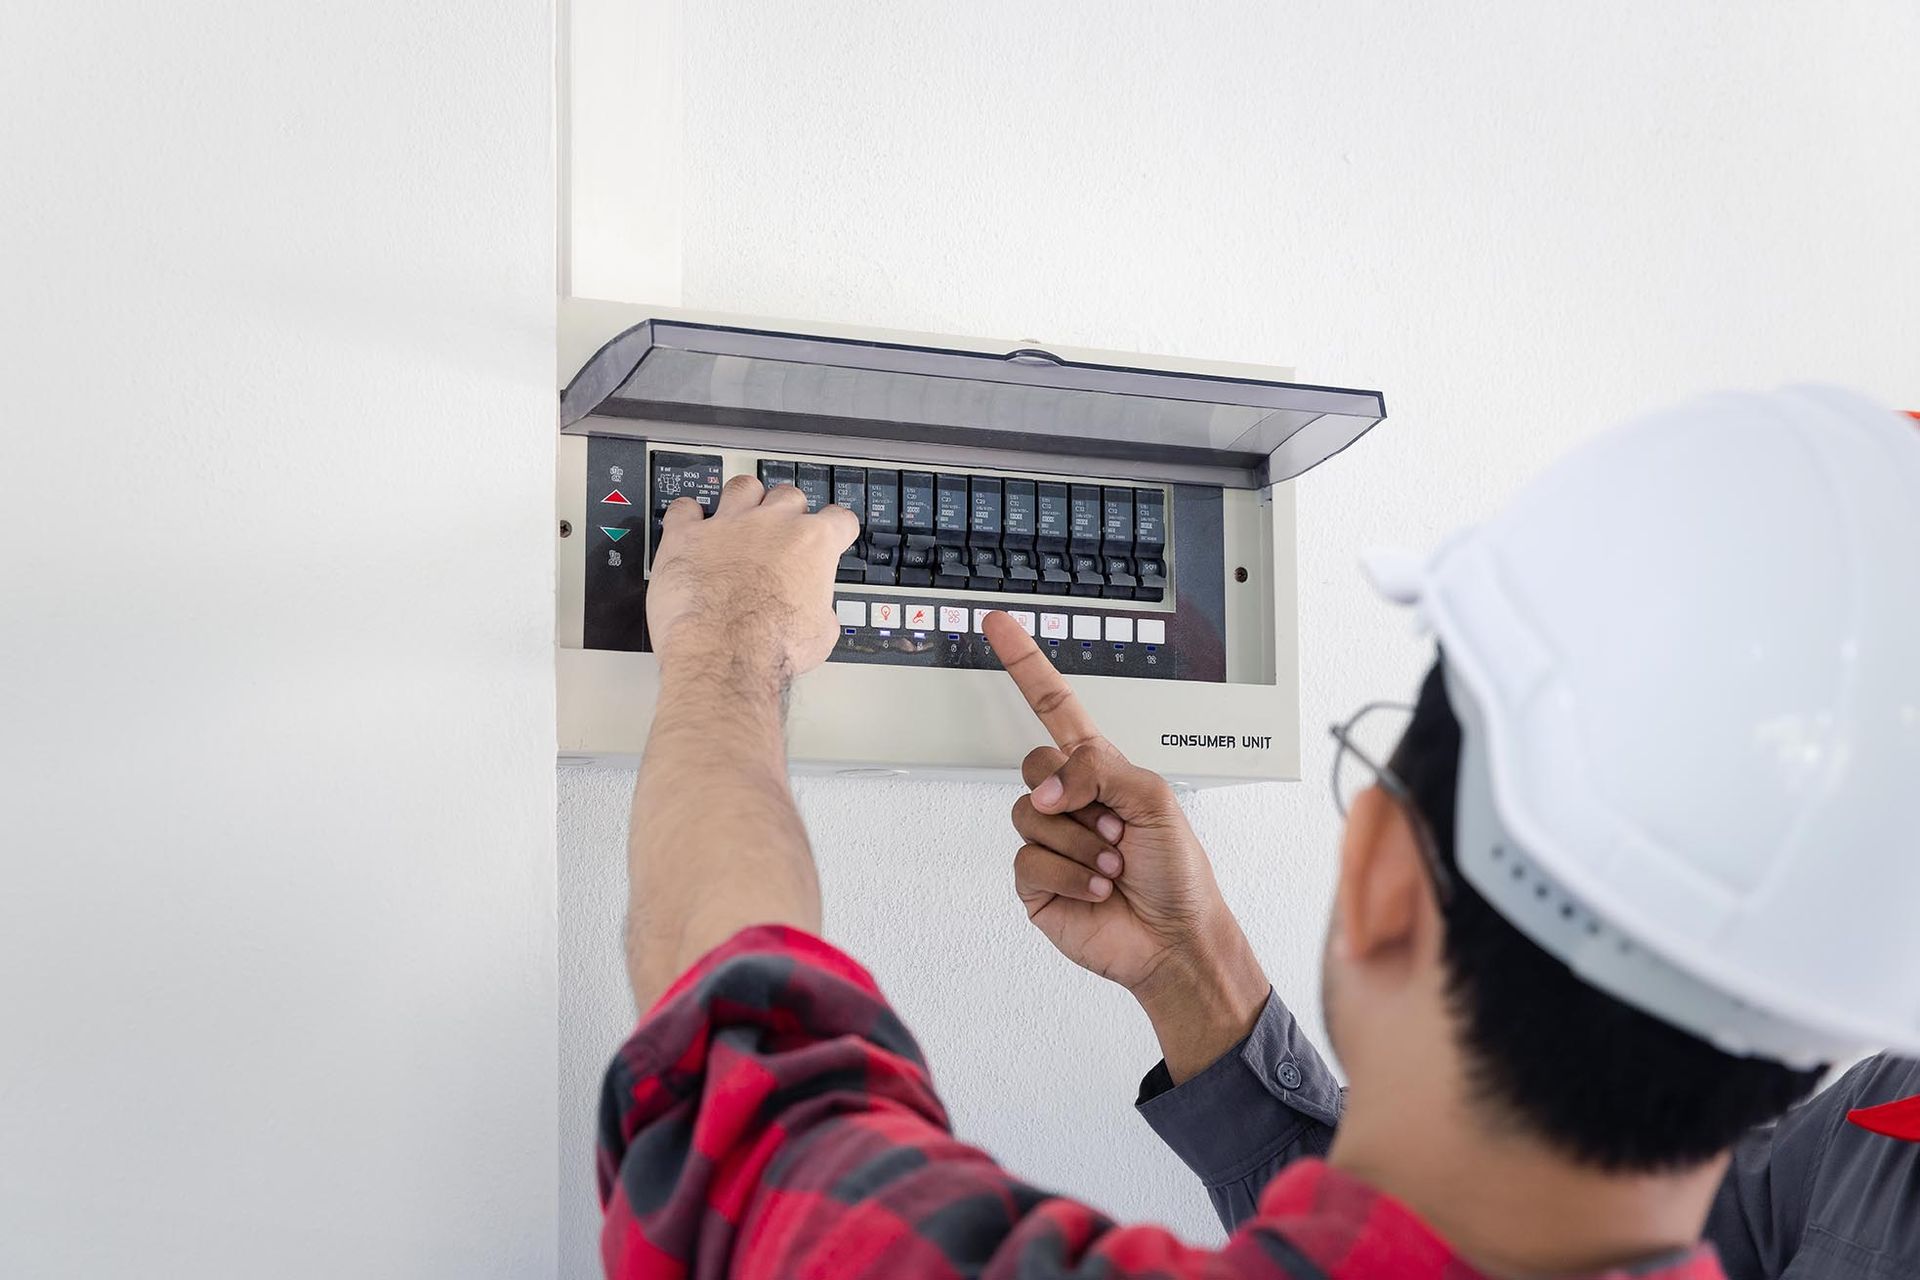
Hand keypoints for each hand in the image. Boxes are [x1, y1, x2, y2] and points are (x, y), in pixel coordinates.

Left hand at [646, 477, 858, 681]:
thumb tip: (815, 613)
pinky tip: (690, 525)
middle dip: (787, 512)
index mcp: (812, 543)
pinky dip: (687, 515)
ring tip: (739, 517)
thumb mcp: (821, 634)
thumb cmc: (771, 646)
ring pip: (742, 487)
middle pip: (788, 495)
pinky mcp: (687, 536)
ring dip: (744, 499)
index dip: (836, 529)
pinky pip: (684, 509)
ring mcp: (727, 525)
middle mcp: (771, 524)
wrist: (724, 655)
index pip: (838, 519)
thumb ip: (820, 608)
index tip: (831, 534)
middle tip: (780, 533)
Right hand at [983, 612, 1268, 1079]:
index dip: (1026, 665)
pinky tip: (1097, 890)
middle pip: (1033, 764)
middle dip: (1074, 795)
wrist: (1174, 941)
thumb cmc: (1179, 873)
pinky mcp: (1035, 883)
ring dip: (1082, 846)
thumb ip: (1099, 769)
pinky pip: (1029, 861)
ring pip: (1030, 816)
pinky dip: (1071, 876)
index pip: (1054, 707)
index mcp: (1100, 771)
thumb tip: (1050, 788)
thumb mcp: (1154, 798)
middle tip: (1112, 827)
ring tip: (1113, 866)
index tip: (1001, 625)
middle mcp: (1070, 801)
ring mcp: (1049, 841)